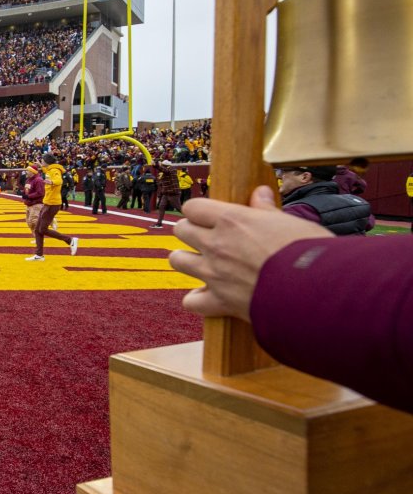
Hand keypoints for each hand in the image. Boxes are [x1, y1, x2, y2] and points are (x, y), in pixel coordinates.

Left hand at [169, 185, 331, 321]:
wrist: (316, 291)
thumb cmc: (310, 251)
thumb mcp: (291, 221)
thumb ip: (267, 209)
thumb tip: (260, 192)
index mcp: (232, 220)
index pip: (193, 206)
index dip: (199, 211)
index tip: (209, 216)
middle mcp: (216, 244)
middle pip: (181, 230)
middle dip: (190, 232)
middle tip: (207, 238)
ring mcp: (214, 273)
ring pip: (177, 260)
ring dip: (186, 260)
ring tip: (201, 263)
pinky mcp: (220, 301)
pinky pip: (191, 301)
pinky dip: (197, 300)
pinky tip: (208, 296)